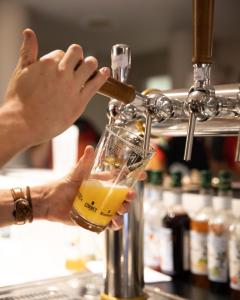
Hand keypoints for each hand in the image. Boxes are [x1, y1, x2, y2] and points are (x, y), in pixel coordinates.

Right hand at [3, 29, 109, 146]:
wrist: (24, 124)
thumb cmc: (20, 100)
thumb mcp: (20, 71)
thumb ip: (28, 51)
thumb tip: (29, 33)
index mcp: (48, 63)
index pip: (62, 53)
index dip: (62, 59)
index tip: (61, 67)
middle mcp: (62, 72)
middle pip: (78, 53)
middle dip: (78, 56)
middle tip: (78, 63)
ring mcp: (72, 87)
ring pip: (90, 65)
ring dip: (91, 64)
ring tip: (91, 67)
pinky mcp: (80, 102)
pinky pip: (96, 84)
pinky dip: (102, 76)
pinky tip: (104, 72)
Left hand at [37, 146, 134, 229]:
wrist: (50, 202)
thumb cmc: (64, 185)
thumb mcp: (76, 173)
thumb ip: (84, 162)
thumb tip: (90, 147)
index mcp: (102, 183)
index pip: (121, 179)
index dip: (133, 177)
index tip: (143, 175)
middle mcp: (104, 195)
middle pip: (123, 197)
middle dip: (129, 197)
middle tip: (129, 197)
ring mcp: (101, 207)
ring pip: (118, 211)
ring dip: (123, 212)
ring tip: (119, 212)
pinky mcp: (95, 219)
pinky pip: (109, 223)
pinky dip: (114, 225)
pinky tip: (113, 224)